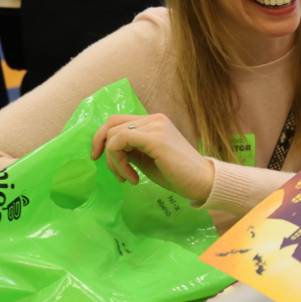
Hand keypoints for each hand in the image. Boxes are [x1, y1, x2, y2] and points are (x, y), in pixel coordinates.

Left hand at [91, 113, 214, 201]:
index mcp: (154, 121)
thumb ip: (131, 149)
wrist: (202, 182)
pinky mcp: (155, 138)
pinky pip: (121, 141)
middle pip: (112, 124)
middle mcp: (155, 119)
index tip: (98, 158)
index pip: (117, 120)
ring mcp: (156, 126)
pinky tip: (131, 177)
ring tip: (127, 178)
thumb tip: (108, 149)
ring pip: (114, 135)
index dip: (101, 138)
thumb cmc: (178, 174)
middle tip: (114, 172)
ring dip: (114, 161)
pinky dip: (119, 162)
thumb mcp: (147, 159)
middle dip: (103, 150)